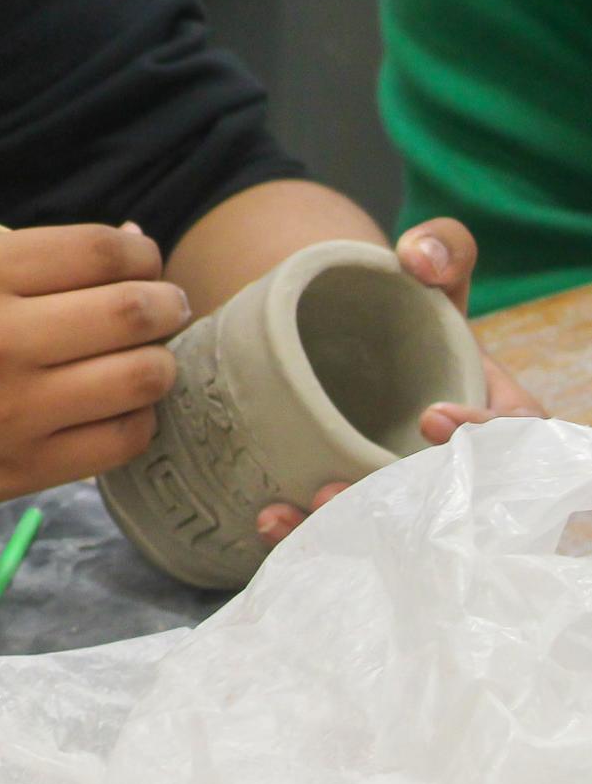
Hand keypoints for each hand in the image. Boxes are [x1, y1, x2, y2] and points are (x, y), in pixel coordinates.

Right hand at [0, 224, 188, 521]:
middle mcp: (0, 339)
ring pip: (144, 377)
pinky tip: (112, 407)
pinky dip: (136, 418)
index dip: (141, 254)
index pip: (103, 251)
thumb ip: (32, 264)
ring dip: (158, 362)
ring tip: (141, 359)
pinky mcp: (24, 471)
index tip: (142, 264)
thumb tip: (134, 251)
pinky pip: (123, 439)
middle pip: (136, 311)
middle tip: (164, 309)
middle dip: (167, 304)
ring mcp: (16, 411)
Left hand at [257, 217, 546, 547]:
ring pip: (391, 527)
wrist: (343, 337)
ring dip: (341, 527)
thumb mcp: (433, 273)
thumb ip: (443, 248)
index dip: (485, 439)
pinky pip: (344, 535)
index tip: (432, 419)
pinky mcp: (364, 507)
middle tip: (335, 488)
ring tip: (290, 510)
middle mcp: (461, 465)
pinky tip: (266, 518)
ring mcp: (412, 493)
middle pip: (447, 502)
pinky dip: (305, 532)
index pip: (518, 438)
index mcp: (497, 415)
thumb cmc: (405, 311)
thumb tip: (421, 256)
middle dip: (398, 503)